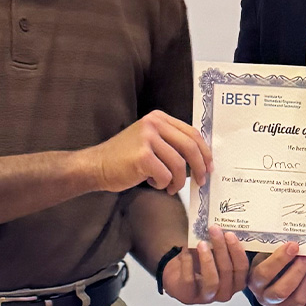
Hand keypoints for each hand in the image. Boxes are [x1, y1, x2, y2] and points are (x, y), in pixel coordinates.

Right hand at [82, 111, 211, 193]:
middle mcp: (154, 124)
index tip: (209, 165)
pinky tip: (153, 183)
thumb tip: (201, 159)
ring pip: (179, 164)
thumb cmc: (125, 158)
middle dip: (200, 167)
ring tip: (170, 187)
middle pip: (190, 147)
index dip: (204, 151)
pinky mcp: (142, 156)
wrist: (96, 165)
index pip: (192, 133)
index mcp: (159, 118)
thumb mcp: (150, 140)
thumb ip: (172, 142)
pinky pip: (165, 175)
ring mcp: (147, 139)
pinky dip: (162, 184)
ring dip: (178, 181)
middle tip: (202, 181)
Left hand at [161, 226, 249, 303]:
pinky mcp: (188, 296)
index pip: (242, 268)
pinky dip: (188, 263)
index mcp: (237, 281)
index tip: (229, 233)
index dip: (237, 251)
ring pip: (212, 280)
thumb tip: (226, 227)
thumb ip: (225, 245)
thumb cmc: (202, 260)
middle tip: (214, 230)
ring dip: (208, 260)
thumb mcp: (216, 252)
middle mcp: (225, 292)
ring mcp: (207, 297)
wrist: (178, 270)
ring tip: (201, 243)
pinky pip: (190, 280)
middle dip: (221, 248)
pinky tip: (186, 250)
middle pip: (228, 271)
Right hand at [248, 243, 305, 305]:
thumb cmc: (274, 262)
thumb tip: (293, 240)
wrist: (277, 274)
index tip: (293, 246)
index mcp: (255, 281)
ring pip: (298, 300)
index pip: (264, 274)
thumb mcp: (268, 252)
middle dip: (298, 271)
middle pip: (282, 291)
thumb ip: (276, 247)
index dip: (280, 259)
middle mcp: (266, 298)